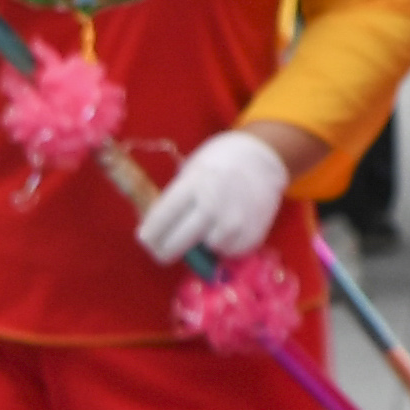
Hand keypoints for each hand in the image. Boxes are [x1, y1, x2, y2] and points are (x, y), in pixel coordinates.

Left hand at [135, 130, 289, 264]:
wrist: (263, 157)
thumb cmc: (220, 162)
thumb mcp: (192, 171)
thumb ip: (175, 200)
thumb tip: (154, 229)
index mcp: (192, 185)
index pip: (160, 219)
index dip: (149, 234)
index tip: (145, 239)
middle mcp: (212, 206)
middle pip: (177, 244)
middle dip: (164, 250)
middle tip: (162, 251)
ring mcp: (233, 222)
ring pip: (204, 250)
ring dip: (200, 245)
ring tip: (204, 229)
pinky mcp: (252, 235)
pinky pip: (228, 251)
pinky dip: (224, 245)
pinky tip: (225, 229)